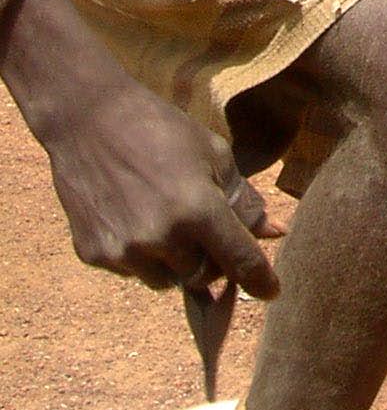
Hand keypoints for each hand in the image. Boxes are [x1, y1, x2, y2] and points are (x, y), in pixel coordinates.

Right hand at [43, 78, 281, 295]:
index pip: (239, 260)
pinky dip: (142, 254)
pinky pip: (132, 271)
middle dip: (211, 259)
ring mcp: (125, 250)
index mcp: (198, 209)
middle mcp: (161, 237)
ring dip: (175, 260)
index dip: (260, 279)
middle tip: (204, 229)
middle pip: (202, 275)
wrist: (89, 119)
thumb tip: (275, 231)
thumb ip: (243, 199)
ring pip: (166, 280)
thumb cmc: (160, 129)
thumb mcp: (213, 153)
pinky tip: (134, 214)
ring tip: (164, 215)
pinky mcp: (95, 255)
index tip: (271, 291)